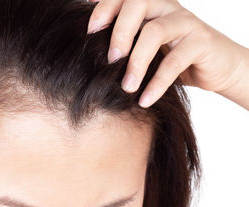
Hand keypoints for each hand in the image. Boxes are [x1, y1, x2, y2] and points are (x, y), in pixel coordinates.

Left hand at [87, 0, 248, 107]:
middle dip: (119, 32)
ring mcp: (185, 22)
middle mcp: (166, 8)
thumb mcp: (145, 49)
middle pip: (138, 4)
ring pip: (154, 32)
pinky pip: (175, 61)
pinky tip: (145, 99)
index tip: (89, 33)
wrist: (215, 67)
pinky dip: (157, 83)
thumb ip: (125, 45)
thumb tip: (89, 55)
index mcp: (150, 6)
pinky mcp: (201, 42)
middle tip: (109, 60)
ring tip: (126, 87)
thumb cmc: (171, 57)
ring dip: (136, 62)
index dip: (104, 9)